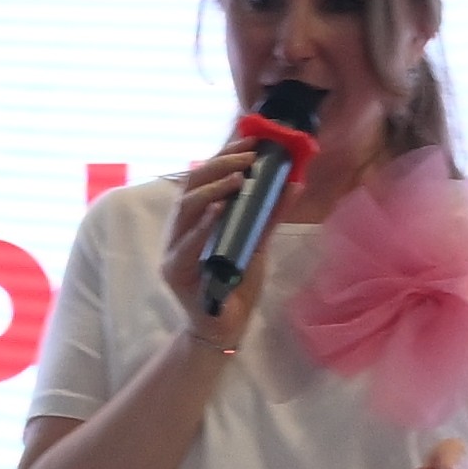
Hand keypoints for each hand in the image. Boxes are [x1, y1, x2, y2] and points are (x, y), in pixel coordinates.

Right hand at [165, 130, 281, 326]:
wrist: (225, 328)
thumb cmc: (236, 285)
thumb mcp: (256, 243)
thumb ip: (269, 215)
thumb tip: (293, 182)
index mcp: (194, 218)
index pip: (203, 177)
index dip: (224, 155)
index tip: (252, 140)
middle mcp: (178, 230)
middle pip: (191, 186)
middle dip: (220, 165)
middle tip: (249, 156)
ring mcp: (173, 251)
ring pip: (186, 209)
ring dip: (212, 189)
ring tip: (238, 176)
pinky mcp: (176, 272)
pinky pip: (188, 245)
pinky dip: (204, 225)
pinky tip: (220, 210)